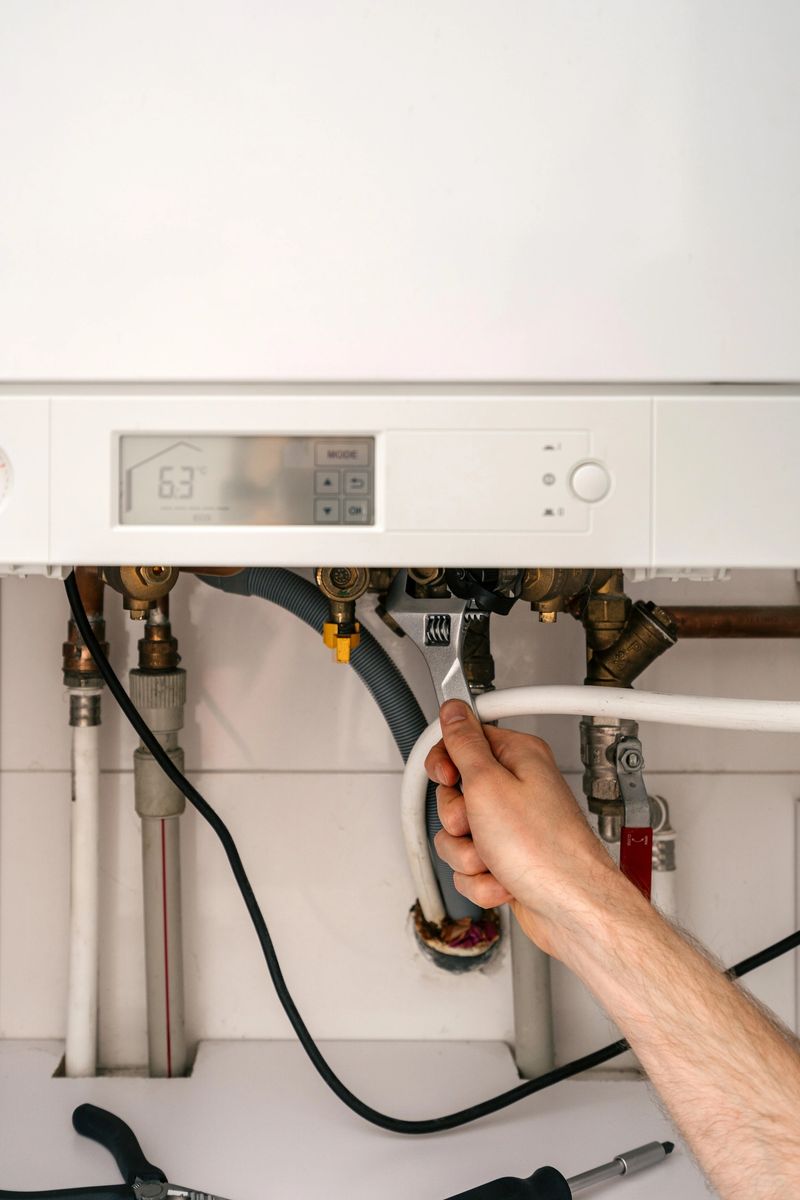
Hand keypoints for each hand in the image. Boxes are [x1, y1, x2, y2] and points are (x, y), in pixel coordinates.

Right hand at [425, 700, 620, 957]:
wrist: (570, 909)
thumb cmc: (544, 850)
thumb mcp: (489, 785)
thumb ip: (464, 744)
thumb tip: (454, 710)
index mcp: (518, 758)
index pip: (465, 741)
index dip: (447, 761)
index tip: (446, 776)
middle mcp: (517, 789)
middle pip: (455, 793)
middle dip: (457, 819)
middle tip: (476, 824)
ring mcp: (512, 828)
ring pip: (458, 836)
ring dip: (467, 855)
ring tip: (494, 859)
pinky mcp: (507, 860)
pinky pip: (470, 866)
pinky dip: (480, 879)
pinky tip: (503, 880)